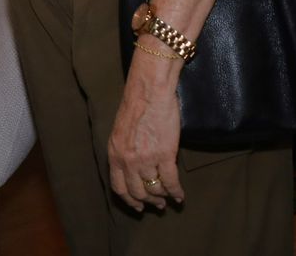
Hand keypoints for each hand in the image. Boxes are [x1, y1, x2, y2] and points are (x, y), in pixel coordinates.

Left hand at [106, 50, 184, 210]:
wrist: (149, 89)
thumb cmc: (137, 103)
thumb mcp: (121, 130)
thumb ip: (124, 149)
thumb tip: (133, 165)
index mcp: (114, 152)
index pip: (118, 186)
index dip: (129, 199)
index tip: (138, 206)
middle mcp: (127, 159)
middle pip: (136, 192)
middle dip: (148, 202)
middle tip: (157, 205)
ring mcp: (145, 159)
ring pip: (154, 189)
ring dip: (163, 198)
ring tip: (169, 199)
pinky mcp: (164, 155)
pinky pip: (170, 182)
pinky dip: (176, 192)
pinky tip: (180, 196)